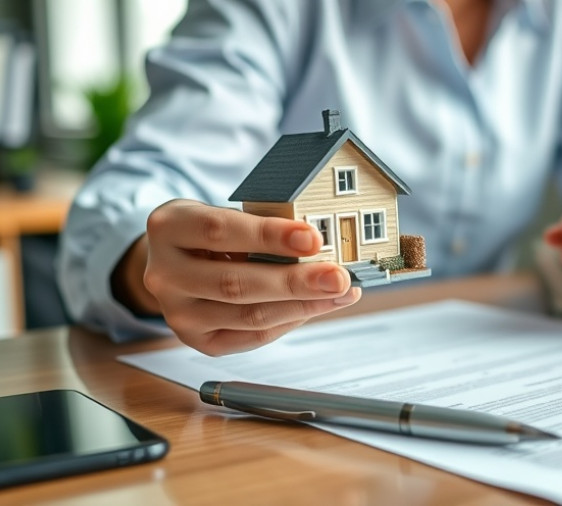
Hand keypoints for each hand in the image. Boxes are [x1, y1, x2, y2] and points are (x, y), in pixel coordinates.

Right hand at [113, 199, 360, 355]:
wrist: (175, 263)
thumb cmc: (208, 233)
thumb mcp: (221, 214)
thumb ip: (257, 227)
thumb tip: (318, 246)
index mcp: (168, 228)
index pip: (220, 231)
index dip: (269, 236)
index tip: (313, 238)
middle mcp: (164, 274)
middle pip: (235, 283)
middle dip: (296, 282)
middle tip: (339, 277)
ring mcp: (177, 313)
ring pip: (249, 316)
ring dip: (304, 306)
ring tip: (342, 293)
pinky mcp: (197, 340)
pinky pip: (252, 335)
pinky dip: (290, 320)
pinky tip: (317, 306)